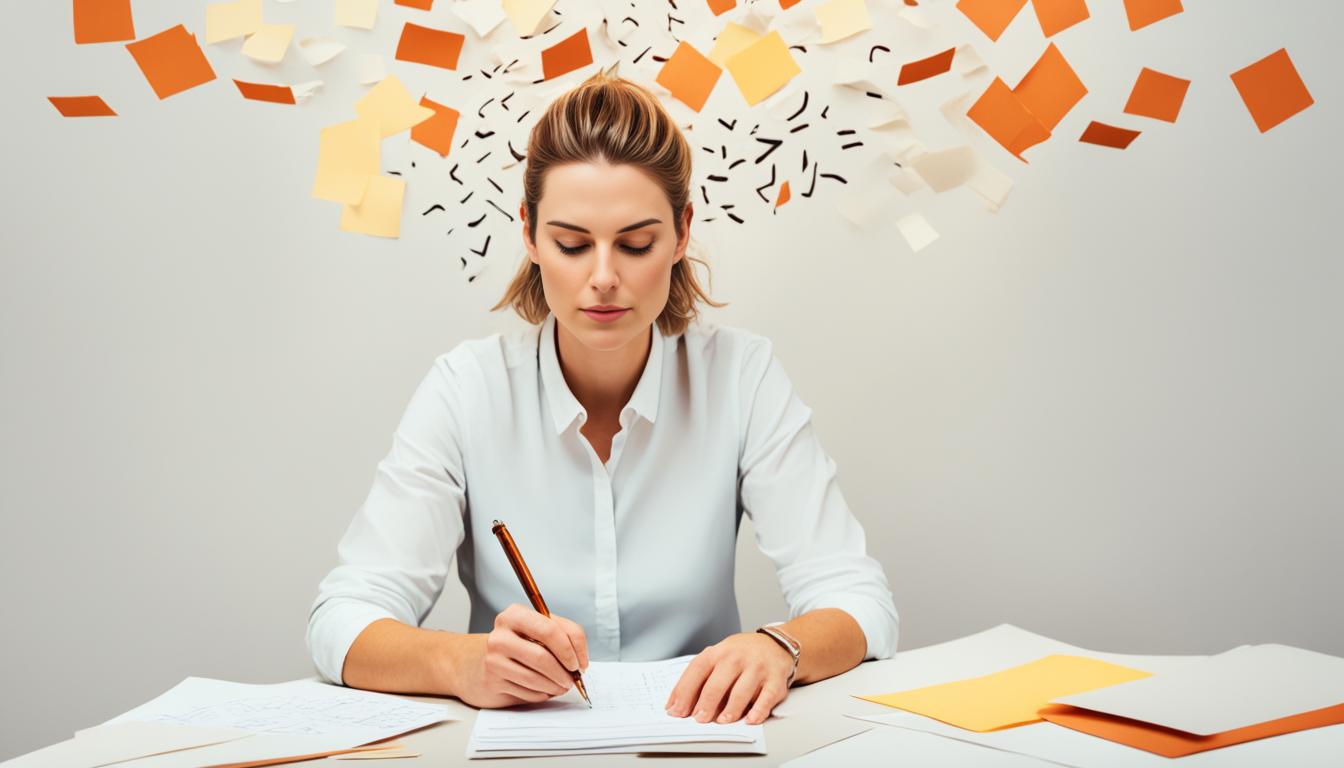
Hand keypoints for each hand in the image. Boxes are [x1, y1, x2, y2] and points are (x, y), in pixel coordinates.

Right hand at [452, 603, 588, 707]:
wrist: (476, 664)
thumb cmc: (515, 645)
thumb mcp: (537, 631)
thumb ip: (561, 635)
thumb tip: (580, 658)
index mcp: (515, 614)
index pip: (551, 629)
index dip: (573, 648)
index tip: (580, 662)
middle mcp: (501, 634)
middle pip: (543, 656)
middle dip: (565, 671)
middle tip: (573, 678)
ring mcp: (493, 658)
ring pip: (536, 677)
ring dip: (555, 686)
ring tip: (561, 686)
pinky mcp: (491, 680)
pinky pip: (527, 691)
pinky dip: (542, 693)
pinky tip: (542, 689)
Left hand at [664, 632, 793, 724]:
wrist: (775, 644)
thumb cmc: (741, 655)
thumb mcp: (718, 657)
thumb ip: (699, 678)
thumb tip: (677, 704)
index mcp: (718, 652)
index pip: (697, 671)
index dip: (684, 692)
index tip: (677, 710)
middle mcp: (737, 658)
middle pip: (717, 683)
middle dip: (706, 704)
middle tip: (699, 719)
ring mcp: (757, 668)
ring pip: (741, 692)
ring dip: (730, 710)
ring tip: (722, 721)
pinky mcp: (775, 679)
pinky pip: (767, 697)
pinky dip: (758, 711)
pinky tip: (750, 719)